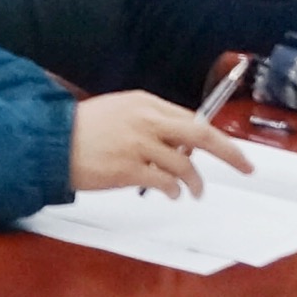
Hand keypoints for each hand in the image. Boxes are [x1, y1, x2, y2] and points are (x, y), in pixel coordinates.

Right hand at [70, 90, 252, 197]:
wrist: (51, 142)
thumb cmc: (83, 129)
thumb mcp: (120, 112)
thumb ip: (151, 122)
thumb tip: (181, 143)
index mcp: (145, 102)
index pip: (192, 118)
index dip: (216, 137)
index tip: (231, 150)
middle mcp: (146, 120)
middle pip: (200, 135)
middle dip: (229, 153)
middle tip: (246, 167)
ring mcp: (138, 145)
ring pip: (183, 164)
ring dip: (194, 182)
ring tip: (193, 192)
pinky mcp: (129, 169)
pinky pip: (164, 182)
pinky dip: (173, 190)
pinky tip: (172, 194)